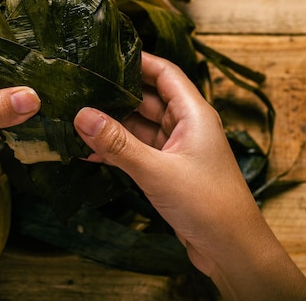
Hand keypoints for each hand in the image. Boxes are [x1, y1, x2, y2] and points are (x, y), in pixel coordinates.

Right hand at [74, 52, 305, 299]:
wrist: (230, 250)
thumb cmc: (207, 204)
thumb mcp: (157, 170)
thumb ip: (118, 143)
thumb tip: (81, 115)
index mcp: (193, 114)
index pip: (164, 73)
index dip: (137, 60)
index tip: (105, 54)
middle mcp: (185, 126)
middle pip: (147, 98)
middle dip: (116, 94)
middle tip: (79, 88)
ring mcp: (175, 149)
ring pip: (138, 126)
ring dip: (111, 125)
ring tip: (75, 119)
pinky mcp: (167, 170)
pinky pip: (136, 151)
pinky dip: (116, 150)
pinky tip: (87, 151)